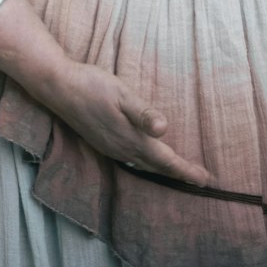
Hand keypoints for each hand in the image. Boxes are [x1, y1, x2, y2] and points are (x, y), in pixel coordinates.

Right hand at [45, 59, 210, 186]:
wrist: (59, 88)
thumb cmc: (94, 86)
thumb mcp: (122, 94)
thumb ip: (143, 113)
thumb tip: (164, 129)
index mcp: (132, 139)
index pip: (166, 160)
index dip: (186, 170)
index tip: (206, 179)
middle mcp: (123, 149)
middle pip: (157, 167)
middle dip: (179, 173)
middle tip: (199, 179)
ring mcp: (111, 148)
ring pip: (143, 166)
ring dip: (163, 170)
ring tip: (178, 171)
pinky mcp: (103, 143)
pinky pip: (132, 160)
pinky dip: (147, 163)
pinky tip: (147, 158)